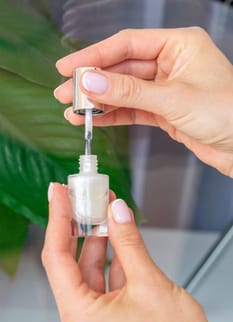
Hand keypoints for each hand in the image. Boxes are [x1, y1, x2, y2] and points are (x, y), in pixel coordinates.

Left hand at [42, 183, 224, 321]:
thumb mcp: (150, 283)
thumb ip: (129, 243)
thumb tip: (116, 211)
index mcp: (82, 318)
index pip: (56, 258)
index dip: (57, 220)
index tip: (58, 195)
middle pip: (71, 263)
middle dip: (78, 226)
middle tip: (81, 198)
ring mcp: (97, 321)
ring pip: (90, 270)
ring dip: (98, 239)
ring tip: (104, 210)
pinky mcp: (112, 318)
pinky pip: (105, 280)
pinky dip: (112, 256)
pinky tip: (117, 235)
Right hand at [54, 27, 232, 177]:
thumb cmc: (228, 113)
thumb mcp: (174, 99)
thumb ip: (130, 91)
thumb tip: (93, 81)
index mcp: (179, 46)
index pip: (128, 44)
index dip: (96, 55)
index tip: (70, 66)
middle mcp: (171, 64)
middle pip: (123, 68)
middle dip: (94, 82)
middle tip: (68, 92)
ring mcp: (166, 88)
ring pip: (125, 91)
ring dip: (100, 101)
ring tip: (75, 110)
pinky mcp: (165, 111)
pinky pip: (133, 109)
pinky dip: (114, 115)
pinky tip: (96, 119)